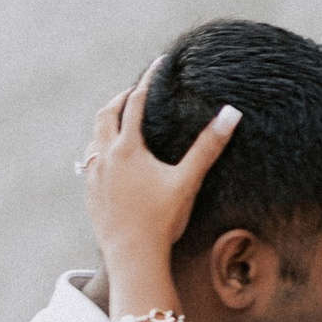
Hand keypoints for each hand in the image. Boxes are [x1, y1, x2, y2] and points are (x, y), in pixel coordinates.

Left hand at [81, 82, 239, 283]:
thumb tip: (231, 113)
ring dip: (106, 126)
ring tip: (119, 124)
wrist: (132, 257)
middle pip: (106, 114)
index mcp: (127, 148)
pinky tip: (110, 162)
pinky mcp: (90, 195)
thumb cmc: (161, 220)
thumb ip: (208, 147)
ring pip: (94, 139)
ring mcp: (94, 177)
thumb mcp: (187, 181)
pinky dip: (100, 152)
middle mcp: (105, 157)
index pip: (135, 102)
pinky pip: (90, 164)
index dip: (148, 80)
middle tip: (134, 92)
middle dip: (120, 99)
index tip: (158, 64)